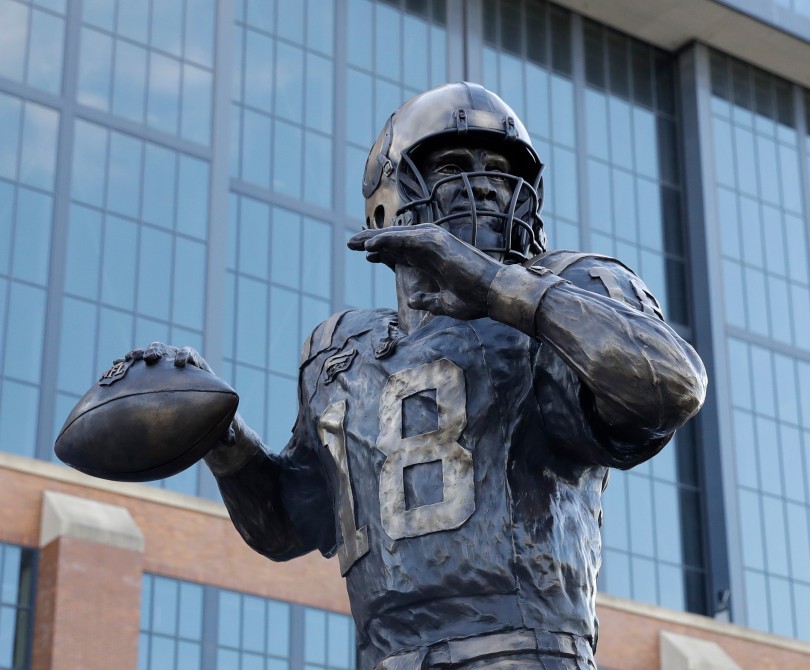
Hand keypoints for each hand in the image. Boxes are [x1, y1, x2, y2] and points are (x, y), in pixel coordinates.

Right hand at [122, 343, 257, 467]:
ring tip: (127, 359)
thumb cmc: (211, 419)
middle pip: (168, 350)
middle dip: (159, 351)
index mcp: (197, 371)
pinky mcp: (147, 377)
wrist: (197, 416)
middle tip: (150, 359)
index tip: (180, 364)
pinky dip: (125, 366)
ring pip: (148, 356)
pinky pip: (135, 368)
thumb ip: (226, 430)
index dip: (185, 355)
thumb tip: (229, 442)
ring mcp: (161, 370)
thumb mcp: (220, 424)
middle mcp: (177, 366)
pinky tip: (112, 370)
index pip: (191, 355)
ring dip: (139, 354)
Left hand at [348, 224, 502, 319]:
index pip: (402, 252)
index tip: (365, 254)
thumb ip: (427, 300)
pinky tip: (370, 245)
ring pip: (397, 237)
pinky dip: (386, 240)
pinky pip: (404, 238)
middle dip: (372, 242)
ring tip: (354, 242)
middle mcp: (432, 248)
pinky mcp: (435, 242)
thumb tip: (413, 300)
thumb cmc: (473, 299)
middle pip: (395, 242)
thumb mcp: (443, 304)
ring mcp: (434, 242)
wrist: (492, 295)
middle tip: (350, 244)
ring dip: (374, 238)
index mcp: (432, 260)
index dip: (383, 252)